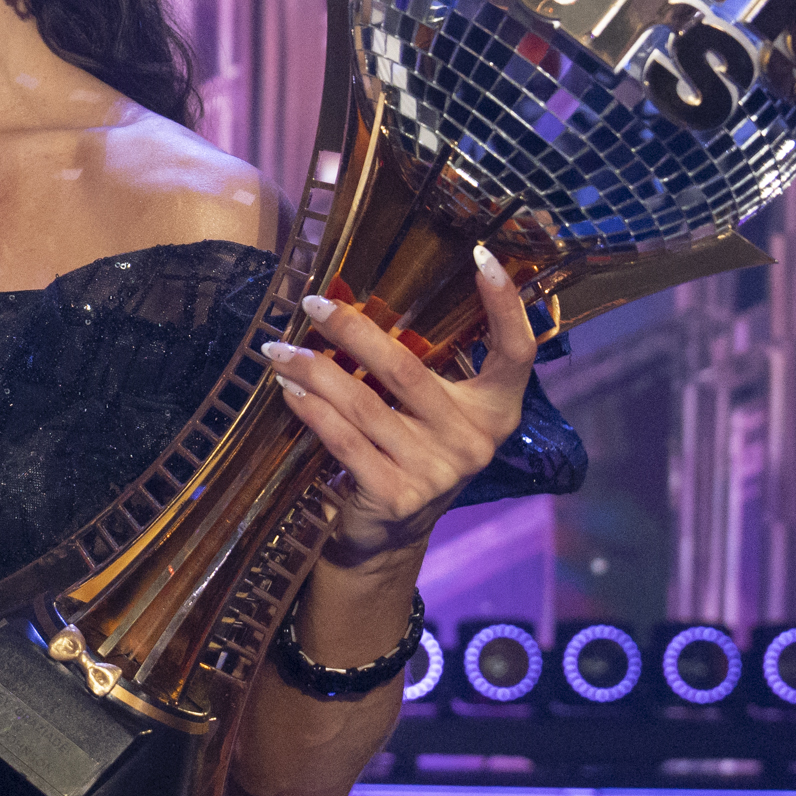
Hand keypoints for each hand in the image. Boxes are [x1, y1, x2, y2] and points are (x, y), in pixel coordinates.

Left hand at [263, 244, 535, 567]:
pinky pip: (343, 439)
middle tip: (313, 303)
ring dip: (313, 370)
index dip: (505, 305)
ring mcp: (438, 471)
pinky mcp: (398, 496)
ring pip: (363, 403)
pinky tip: (288, 390)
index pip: (516, 352)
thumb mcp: (429, 416)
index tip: (482, 255)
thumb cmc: (406, 458)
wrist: (386, 541)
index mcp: (495, 412)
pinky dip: (311, 410)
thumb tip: (354, 303)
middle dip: (352, 330)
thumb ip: (418, 372)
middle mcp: (474, 441)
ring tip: (279, 350)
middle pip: (407, 369)